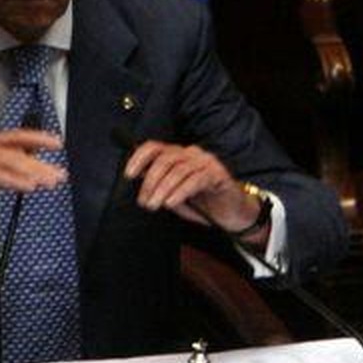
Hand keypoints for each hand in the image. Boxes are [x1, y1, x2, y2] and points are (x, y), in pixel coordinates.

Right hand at [0, 129, 66, 231]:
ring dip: (32, 174)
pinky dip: (14, 181)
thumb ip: (8, 168)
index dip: (38, 138)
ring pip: (8, 163)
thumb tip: (35, 162)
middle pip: (16, 152)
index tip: (58, 144)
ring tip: (49, 182)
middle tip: (59, 175)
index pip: (16, 137)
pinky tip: (28, 187)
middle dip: (40, 164)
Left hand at [123, 141, 266, 243]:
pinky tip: (170, 203)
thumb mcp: (174, 195)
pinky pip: (194, 180)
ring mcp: (206, 162)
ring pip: (177, 170)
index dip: (139, 158)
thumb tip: (137, 179)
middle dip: (150, 182)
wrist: (233, 214)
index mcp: (179, 155)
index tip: (129, 174)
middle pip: (164, 160)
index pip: (155, 148)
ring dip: (162, 189)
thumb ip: (159, 186)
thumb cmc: (203, 204)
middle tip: (144, 202)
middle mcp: (192, 154)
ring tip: (155, 205)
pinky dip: (179, 192)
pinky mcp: (218, 174)